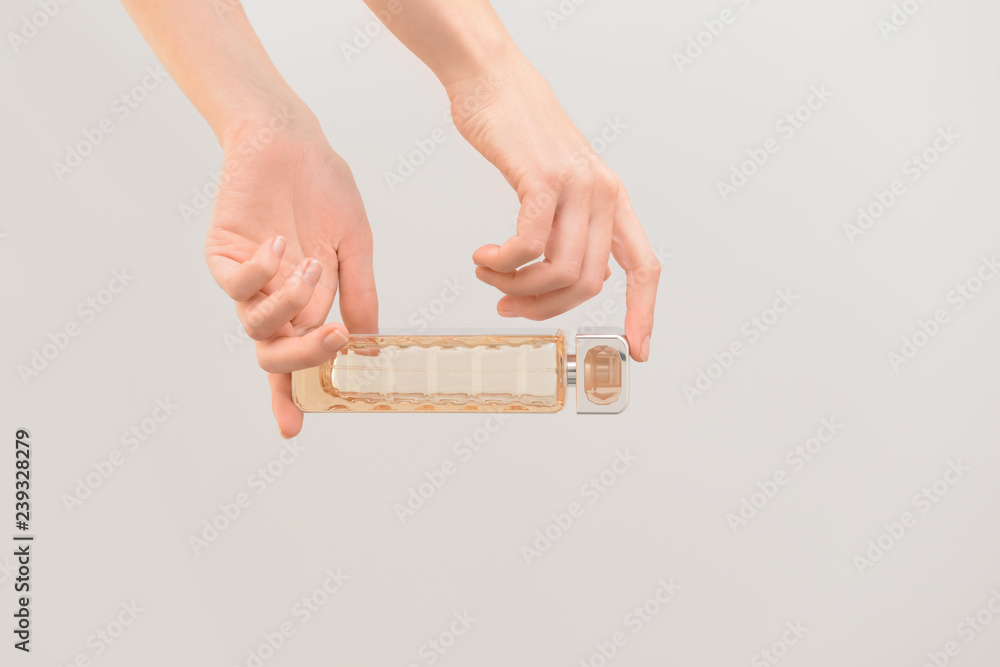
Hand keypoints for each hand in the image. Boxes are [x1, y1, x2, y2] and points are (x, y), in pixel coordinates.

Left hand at [204, 109, 377, 436]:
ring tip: (315, 264)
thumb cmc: (327, 189)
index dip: (291, 395)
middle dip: (302, 357)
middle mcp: (274, 298)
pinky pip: (235, 283)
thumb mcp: (356, 248)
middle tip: (331, 338)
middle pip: (273, 353)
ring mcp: (249, 277)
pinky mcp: (224, 253)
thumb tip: (367, 348)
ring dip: (291, 303)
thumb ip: (361, 296)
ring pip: (255, 323)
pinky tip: (282, 246)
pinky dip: (261, 274)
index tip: (292, 429)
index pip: (296, 357)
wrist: (296, 142)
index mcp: (308, 303)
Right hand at [447, 59, 659, 361]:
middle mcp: (603, 194)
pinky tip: (483, 257)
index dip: (644, 312)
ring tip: (490, 276)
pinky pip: (527, 247)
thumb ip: (573, 228)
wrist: (493, 82)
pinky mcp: (542, 180)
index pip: (645, 266)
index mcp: (613, 199)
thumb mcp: (558, 183)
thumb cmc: (518, 132)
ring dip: (515, 287)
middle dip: (543, 307)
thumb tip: (578, 278)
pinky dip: (501, 264)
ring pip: (558, 271)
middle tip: (508, 305)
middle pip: (586, 282)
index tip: (637, 349)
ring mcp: (576, 186)